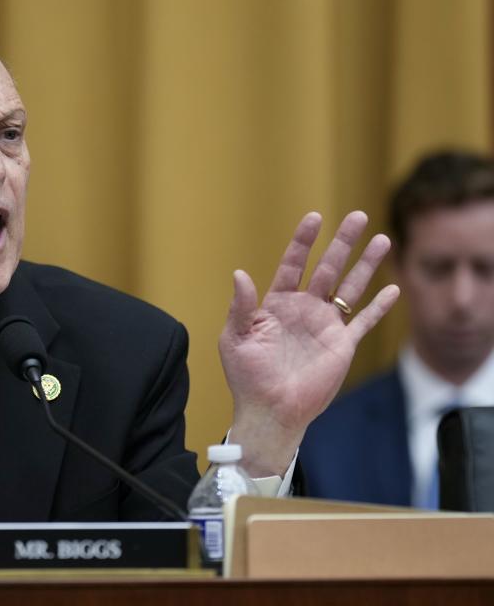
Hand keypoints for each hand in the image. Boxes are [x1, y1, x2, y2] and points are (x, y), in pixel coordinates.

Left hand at [219, 211, 399, 475]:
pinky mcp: (342, 345)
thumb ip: (241, 306)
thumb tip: (240, 273)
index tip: (315, 217)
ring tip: (383, 240)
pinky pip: (364, 321)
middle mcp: (303, 310)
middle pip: (327, 268)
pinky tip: (392, 288)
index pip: (292, 264)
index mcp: (276, 304)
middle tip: (358, 216)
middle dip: (343, 243)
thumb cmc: (247, 377)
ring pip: (350, 288)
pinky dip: (379, 306)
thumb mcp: (236, 338)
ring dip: (366, 265)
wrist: (269, 410)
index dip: (303, 242)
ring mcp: (325, 326)